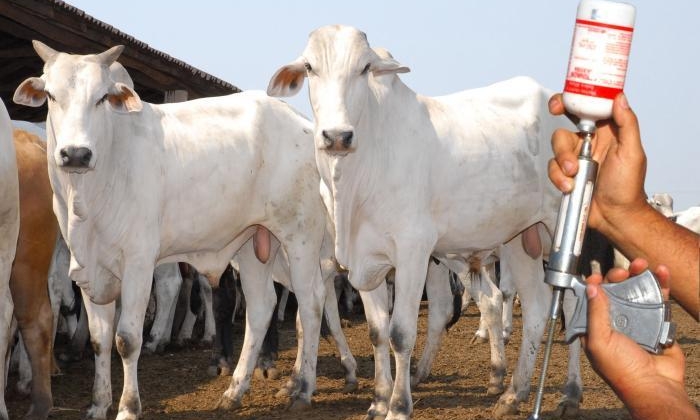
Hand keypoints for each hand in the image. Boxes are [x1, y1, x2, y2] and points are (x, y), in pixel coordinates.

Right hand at [547, 93, 649, 233]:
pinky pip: (552, 169)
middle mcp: (588, 143)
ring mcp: (575, 159)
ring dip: (562, 161)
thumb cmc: (628, 186)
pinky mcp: (564, 175)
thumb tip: (619, 98)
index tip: (560, 103)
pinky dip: (558, 177)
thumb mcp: (632, 152)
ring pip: (556, 149)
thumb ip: (627, 123)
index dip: (571, 102)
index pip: (587, 109)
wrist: (615, 216)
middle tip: (562, 154)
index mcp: (606, 132)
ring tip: (573, 174)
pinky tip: (570, 186)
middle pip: (564, 129)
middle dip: (562, 141)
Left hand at [583, 258, 694, 418]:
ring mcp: (638, 321)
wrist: (655, 386)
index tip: (596, 276)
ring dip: (640, 275)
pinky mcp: (658, 322)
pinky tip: (661, 272)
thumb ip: (595, 313)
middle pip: (615, 291)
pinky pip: (658, 299)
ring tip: (643, 264)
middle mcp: (616, 322)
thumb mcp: (598, 341)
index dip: (592, 286)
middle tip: (622, 271)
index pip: (591, 301)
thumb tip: (591, 288)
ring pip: (637, 291)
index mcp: (596, 328)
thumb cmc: (622, 371)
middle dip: (618, 276)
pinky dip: (660, 284)